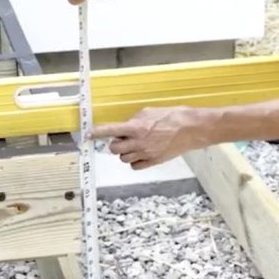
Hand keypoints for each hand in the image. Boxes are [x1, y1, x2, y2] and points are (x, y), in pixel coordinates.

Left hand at [90, 106, 206, 168]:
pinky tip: (141, 153)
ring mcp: (146, 154)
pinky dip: (134, 161)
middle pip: (114, 148)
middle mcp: (138, 142)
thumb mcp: (149, 112)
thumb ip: (133, 120)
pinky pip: (135, 166)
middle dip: (115, 143)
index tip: (87, 134)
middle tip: (123, 137)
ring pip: (123, 158)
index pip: (110, 130)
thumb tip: (125, 126)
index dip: (96, 133)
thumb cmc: (172, 117)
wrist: (191, 129)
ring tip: (136, 144)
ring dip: (125, 152)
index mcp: (136, 127)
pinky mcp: (153, 162)